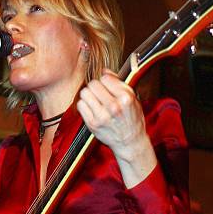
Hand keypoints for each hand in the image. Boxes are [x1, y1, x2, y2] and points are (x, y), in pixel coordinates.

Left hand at [77, 69, 156, 186]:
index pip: (105, 77)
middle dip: (96, 87)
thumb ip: (119, 83)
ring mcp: (102, 116)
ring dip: (89, 95)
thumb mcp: (133, 98)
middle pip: (93, 84)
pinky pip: (80, 105)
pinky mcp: (92, 124)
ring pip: (84, 93)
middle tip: (100, 93)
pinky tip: (91, 108)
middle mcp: (114, 107)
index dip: (105, 80)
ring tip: (95, 100)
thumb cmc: (132, 120)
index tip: (107, 86)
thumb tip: (104, 71)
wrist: (130, 142)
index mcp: (126, 98)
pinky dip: (84, 105)